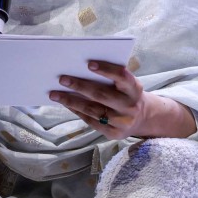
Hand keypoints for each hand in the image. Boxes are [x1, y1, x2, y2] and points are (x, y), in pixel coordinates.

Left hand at [50, 61, 195, 139]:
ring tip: (55, 94)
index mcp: (135, 89)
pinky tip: (66, 104)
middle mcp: (130, 106)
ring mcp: (122, 122)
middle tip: (62, 79)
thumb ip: (111, 78)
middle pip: (101, 94)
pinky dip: (77, 111)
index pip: (122, 76)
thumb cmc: (127, 93)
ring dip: (71, 101)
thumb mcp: (127, 84)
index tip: (89, 64)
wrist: (143, 118)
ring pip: (92, 110)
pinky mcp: (113, 133)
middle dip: (79, 86)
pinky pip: (91, 121)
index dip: (106, 70)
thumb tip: (80, 70)